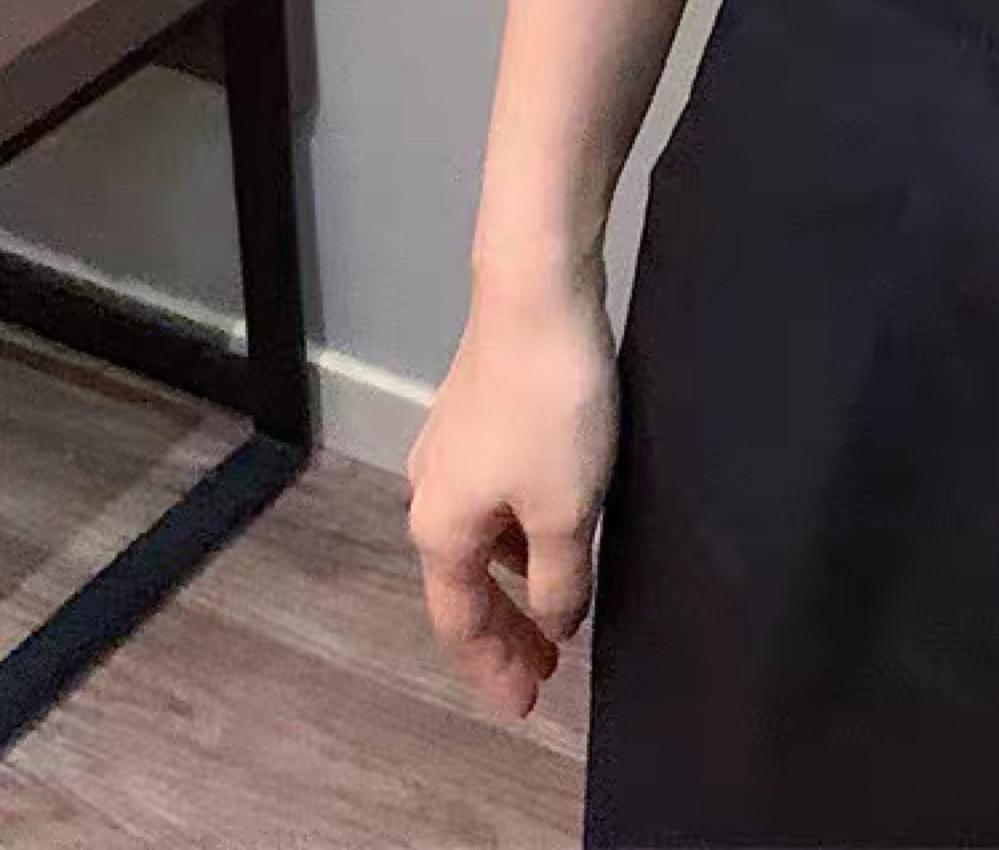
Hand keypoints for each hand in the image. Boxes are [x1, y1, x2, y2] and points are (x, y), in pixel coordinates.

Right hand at [404, 271, 618, 720]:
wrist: (536, 293)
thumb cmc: (549, 405)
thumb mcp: (567, 508)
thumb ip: (560, 576)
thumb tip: (554, 619)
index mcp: (440, 529)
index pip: (461, 623)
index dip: (493, 667)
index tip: (524, 704)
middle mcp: (431, 492)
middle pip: (466, 583)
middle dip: (505, 630)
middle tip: (544, 671)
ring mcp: (452, 448)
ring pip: (483, 538)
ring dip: (516, 579)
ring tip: (557, 608)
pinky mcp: (480, 410)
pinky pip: (497, 497)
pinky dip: (521, 531)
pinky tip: (555, 530)